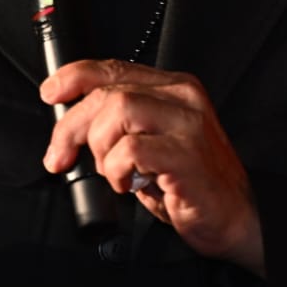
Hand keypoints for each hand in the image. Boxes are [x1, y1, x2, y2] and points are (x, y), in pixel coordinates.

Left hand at [41, 60, 264, 277]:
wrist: (237, 218)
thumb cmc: (190, 183)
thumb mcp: (150, 144)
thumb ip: (121, 124)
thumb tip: (71, 122)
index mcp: (174, 88)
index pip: (114, 67)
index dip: (74, 77)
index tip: (50, 93)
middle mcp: (183, 98)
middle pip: (107, 93)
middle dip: (72, 127)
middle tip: (60, 156)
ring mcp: (187, 124)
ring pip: (117, 113)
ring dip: (101, 150)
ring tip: (115, 174)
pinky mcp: (188, 155)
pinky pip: (132, 150)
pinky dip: (119, 170)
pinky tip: (132, 184)